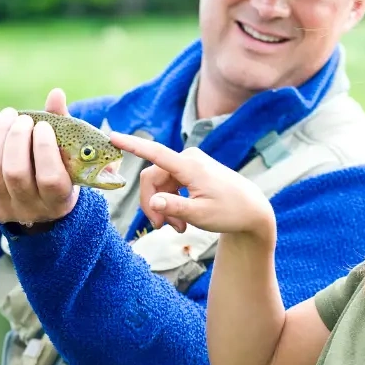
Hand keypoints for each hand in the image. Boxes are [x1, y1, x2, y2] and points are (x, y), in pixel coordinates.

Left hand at [0, 88, 78, 224]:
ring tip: (7, 115)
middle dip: (16, 138)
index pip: (50, 178)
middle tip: (23, 119)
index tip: (43, 126)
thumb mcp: (67, 155)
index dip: (44, 149)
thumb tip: (56, 94)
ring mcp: (4, 210)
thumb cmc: (60, 172)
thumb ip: (63, 126)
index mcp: (58, 202)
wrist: (38, 205)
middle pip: (16, 173)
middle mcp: (31, 211)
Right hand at [109, 134, 274, 238]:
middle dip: (154, 204)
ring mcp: (189, 163)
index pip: (155, 153)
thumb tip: (153, 202)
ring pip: (160, 184)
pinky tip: (181, 221)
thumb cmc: (231, 212)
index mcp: (190, 166)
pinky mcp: (191, 171)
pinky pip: (170, 185)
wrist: (252, 209)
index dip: (132, 145)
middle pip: (152, 179)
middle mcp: (188, 159)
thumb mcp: (201, 215)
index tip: (112, 136)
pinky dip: (171, 202)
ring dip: (164, 207)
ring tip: (178, 228)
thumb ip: (175, 208)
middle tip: (162, 228)